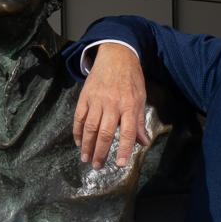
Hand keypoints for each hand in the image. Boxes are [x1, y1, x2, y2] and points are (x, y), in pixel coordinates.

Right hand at [73, 43, 148, 168]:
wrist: (115, 55)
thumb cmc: (131, 78)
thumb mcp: (140, 98)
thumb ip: (138, 121)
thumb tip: (143, 142)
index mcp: (129, 105)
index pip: (127, 132)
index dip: (124, 149)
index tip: (120, 164)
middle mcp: (112, 104)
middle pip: (105, 133)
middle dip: (101, 152)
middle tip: (97, 166)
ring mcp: (96, 100)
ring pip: (90, 127)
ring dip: (87, 145)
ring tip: (86, 159)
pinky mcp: (84, 97)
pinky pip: (79, 117)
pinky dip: (77, 131)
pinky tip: (78, 142)